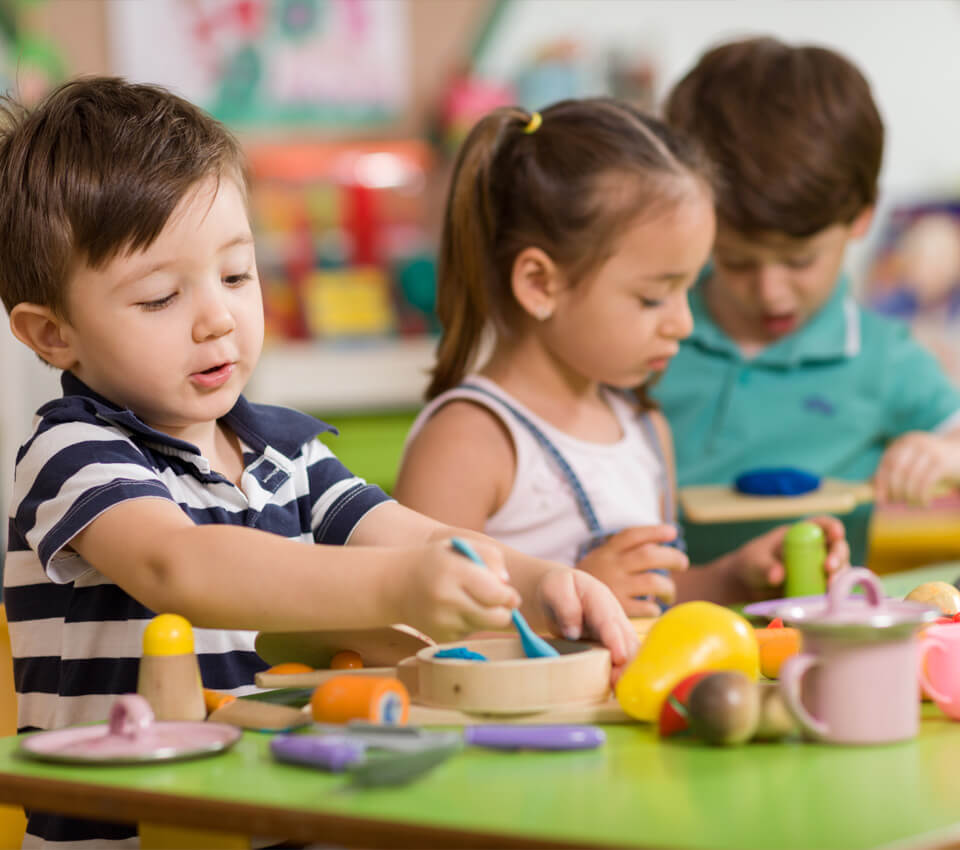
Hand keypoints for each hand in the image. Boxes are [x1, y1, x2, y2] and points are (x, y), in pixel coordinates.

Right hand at [392, 540, 520, 641]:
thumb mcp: (460, 545)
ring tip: (472, 600)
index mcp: (453, 571)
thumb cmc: (435, 561)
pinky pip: (471, 632)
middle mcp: (447, 600)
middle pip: (497, 618)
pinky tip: (455, 610)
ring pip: (486, 627)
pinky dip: (471, 623)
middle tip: (498, 601)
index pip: (496, 594)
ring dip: (488, 616)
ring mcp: (443, 622)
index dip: (509, 596)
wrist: (394, 585)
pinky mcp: (442, 637)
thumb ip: (491, 556)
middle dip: (505, 611)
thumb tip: (507, 583)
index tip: (510, 593)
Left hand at [534, 567, 639, 684]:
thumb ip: (565, 605)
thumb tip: (573, 631)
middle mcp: (614, 617)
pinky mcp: (613, 645)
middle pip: (626, 640)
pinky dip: (623, 673)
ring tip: (620, 690)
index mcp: (600, 599)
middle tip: (620, 683)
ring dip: (627, 671)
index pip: (609, 621)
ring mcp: (616, 632)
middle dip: (628, 662)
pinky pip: (623, 660)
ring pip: (629, 652)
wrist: (562, 593)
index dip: (615, 640)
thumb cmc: (559, 588)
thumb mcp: (556, 587)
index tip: (620, 658)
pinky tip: (618, 689)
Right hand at [576, 525, 688, 616]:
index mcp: (608, 552)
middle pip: (649, 556)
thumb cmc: (594, 579)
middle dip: (672, 558)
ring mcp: (616, 587)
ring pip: (653, 582)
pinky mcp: (618, 610)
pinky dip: (655, 608)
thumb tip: (660, 543)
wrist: (564, 602)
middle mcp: (612, 566)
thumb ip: (625, 550)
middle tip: (682, 564)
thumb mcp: (602, 557)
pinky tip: (654, 609)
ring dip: (669, 587)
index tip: (673, 532)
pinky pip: (646, 607)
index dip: (655, 531)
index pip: (633, 535)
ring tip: (669, 593)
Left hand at [731, 515, 849, 598]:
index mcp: (801, 534)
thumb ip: (765, 567)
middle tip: (829, 568)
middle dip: (838, 556)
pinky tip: (828, 601)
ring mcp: (820, 571)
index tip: (836, 534)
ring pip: (840, 571)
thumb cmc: (752, 564)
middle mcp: (816, 550)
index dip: (832, 527)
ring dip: (839, 578)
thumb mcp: (754, 562)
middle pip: (837, 549)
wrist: (748, 588)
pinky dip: (834, 596)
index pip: (822, 525)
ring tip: (829, 587)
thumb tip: (778, 575)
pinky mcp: (820, 590)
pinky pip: (833, 591)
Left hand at [874, 431, 959, 504]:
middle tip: (896, 502)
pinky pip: (925, 482)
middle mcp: (915, 443)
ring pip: (911, 477)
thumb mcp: (913, 463)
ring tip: (912, 504)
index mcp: (904, 442)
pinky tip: (924, 503)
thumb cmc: (933, 463)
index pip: (887, 462)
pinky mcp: (942, 462)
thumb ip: (895, 472)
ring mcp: (929, 450)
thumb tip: (873, 490)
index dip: (881, 483)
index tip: (880, 500)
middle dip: (894, 489)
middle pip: (896, 469)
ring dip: (909, 496)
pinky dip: (922, 496)